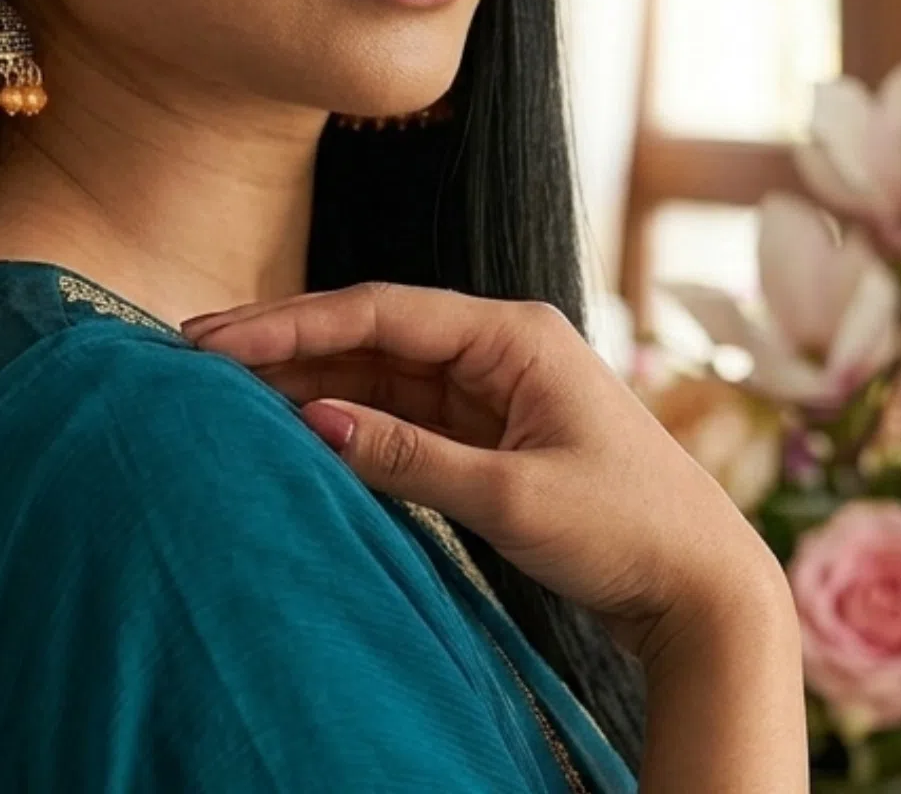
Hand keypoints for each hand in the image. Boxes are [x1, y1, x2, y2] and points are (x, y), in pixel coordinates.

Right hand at [180, 280, 789, 671]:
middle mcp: (496, 343)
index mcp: (514, 333)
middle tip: (195, 343)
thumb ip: (410, 455)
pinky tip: (289, 415)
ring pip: (376, 366)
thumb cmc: (630, 533)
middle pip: (369, 328)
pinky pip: (396, 406)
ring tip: (223, 379)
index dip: (292, 323)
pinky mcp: (484, 425)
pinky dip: (342, 411)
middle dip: (284, 337)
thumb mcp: (515, 498)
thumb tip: (312, 419)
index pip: (379, 311)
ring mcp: (488, 383)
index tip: (218, 338)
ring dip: (305, 373)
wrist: (706, 589)